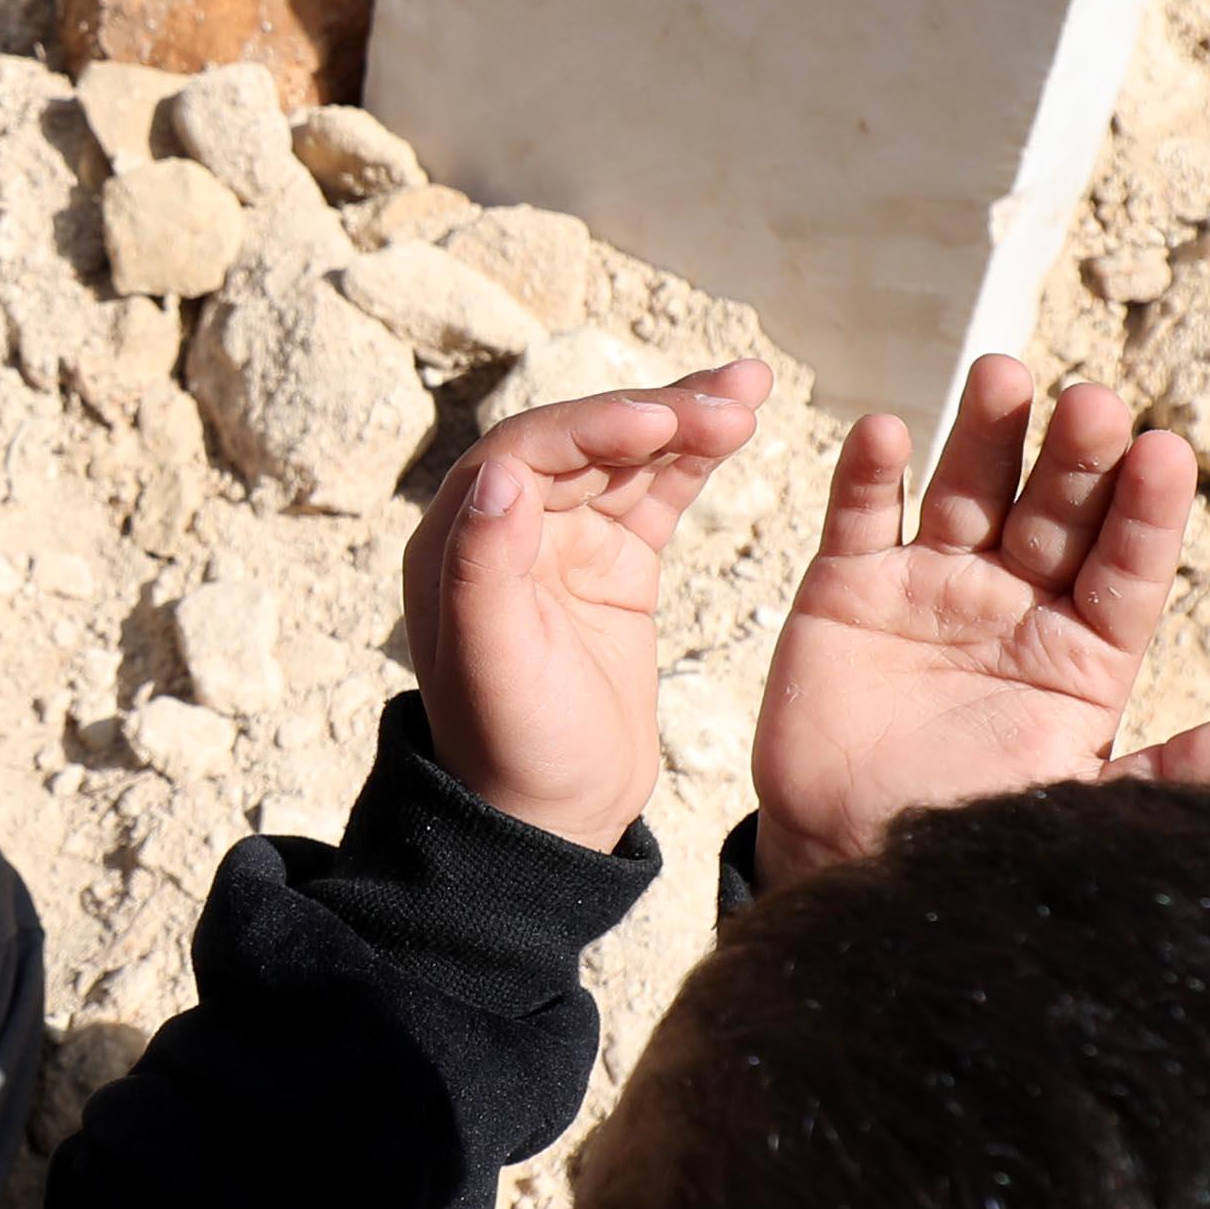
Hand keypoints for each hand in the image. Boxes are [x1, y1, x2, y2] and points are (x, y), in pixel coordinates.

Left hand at [401, 363, 771, 849]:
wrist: (554, 816)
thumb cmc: (512, 747)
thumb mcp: (493, 665)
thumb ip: (484, 568)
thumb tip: (497, 472)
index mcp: (459, 538)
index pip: (527, 452)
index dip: (593, 425)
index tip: (660, 420)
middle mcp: (506, 525)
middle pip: (585, 441)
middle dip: (658, 413)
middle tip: (734, 399)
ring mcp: (564, 539)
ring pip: (627, 457)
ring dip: (687, 421)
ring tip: (751, 392)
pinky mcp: (613, 562)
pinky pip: (656, 493)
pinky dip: (696, 460)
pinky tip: (740, 424)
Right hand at [751, 353, 1209, 883]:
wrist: (846, 862)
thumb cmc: (971, 836)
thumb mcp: (1074, 810)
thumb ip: (1163, 774)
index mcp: (1082, 652)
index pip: (1127, 567)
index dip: (1146, 513)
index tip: (1167, 453)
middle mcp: (1016, 602)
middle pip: (1054, 512)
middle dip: (1075, 457)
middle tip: (1094, 403)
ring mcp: (934, 586)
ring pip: (968, 489)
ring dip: (986, 432)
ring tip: (1003, 375)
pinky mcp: (852, 587)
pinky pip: (863, 517)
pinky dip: (870, 473)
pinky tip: (888, 432)